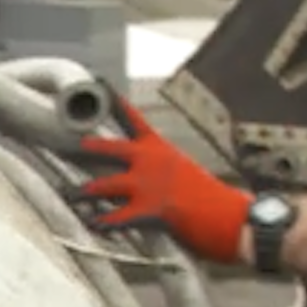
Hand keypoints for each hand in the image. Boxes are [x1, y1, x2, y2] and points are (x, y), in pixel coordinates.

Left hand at [68, 98, 251, 264]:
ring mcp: (150, 186)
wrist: (237, 220)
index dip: (114, 100)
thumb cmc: (214, 202)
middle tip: (70, 144)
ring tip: (70, 196)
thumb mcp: (184, 177)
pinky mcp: (152, 212)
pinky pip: (117, 218)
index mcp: (162, 150)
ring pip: (104, 185)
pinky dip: (103, 223)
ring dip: (84, 192)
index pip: (133, 119)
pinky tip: (93, 226)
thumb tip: (145, 181)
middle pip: (110, 147)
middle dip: (88, 147)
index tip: (98, 80)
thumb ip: (159, 175)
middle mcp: (152, 162)